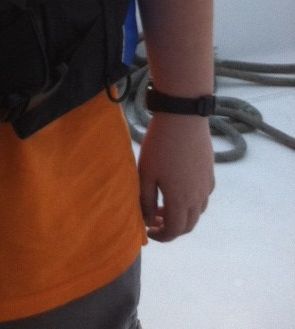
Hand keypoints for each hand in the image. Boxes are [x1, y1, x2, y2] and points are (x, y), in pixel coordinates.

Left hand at [137, 113, 214, 240]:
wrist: (183, 118)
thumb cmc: (159, 145)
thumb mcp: (145, 173)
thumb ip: (145, 200)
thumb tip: (146, 220)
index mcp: (180, 201)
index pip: (174, 231)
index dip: (161, 236)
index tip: (148, 232)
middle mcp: (198, 198)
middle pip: (188, 226)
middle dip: (171, 228)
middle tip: (153, 220)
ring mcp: (207, 186)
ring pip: (197, 213)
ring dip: (181, 215)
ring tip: (162, 204)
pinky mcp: (210, 174)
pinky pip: (203, 197)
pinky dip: (191, 202)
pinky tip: (177, 188)